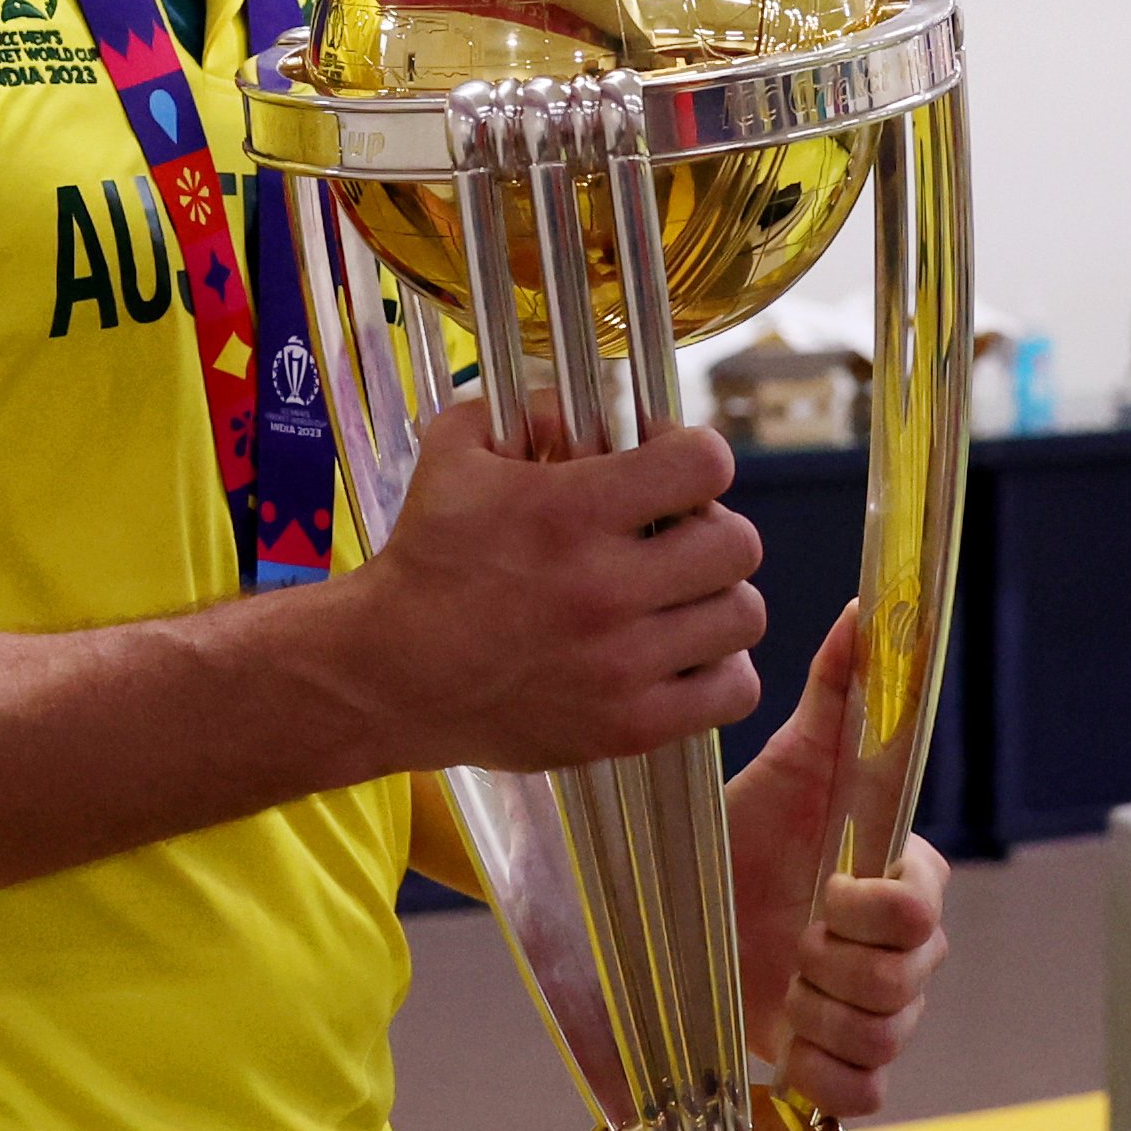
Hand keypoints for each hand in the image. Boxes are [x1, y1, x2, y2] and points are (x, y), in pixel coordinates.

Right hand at [344, 397, 764, 775]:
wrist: (387, 674)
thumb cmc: (425, 559)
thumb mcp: (455, 452)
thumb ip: (529, 407)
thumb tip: (589, 403)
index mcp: (570, 513)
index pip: (703, 465)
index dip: (694, 455)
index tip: (667, 467)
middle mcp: (605, 589)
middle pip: (738, 543)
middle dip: (711, 528)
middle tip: (674, 536)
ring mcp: (622, 665)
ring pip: (743, 615)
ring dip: (717, 598)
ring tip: (677, 597)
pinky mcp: (628, 727)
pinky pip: (732, 691)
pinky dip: (718, 670)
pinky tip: (678, 654)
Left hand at [723, 602, 950, 1117]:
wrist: (677, 916)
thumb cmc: (741, 836)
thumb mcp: (788, 763)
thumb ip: (836, 690)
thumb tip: (863, 610)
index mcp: (902, 882)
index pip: (924, 910)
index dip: (873, 912)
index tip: (820, 896)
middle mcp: (903, 954)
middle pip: (909, 982)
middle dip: (834, 966)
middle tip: (786, 942)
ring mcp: (876, 1014)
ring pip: (889, 1037)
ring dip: (821, 1016)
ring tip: (778, 985)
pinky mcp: (841, 1069)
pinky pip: (866, 1093)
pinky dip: (822, 1074)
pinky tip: (783, 1042)